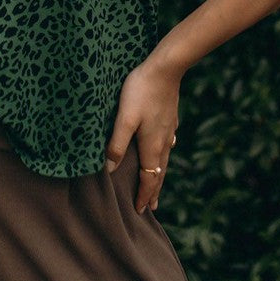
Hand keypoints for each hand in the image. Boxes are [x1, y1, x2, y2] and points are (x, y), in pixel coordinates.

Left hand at [104, 59, 179, 213]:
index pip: (149, 179)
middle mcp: (163, 142)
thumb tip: (109, 169)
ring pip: (164, 159)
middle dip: (153, 191)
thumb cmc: (140, 92)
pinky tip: (166, 148)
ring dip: (159, 175)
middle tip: (151, 208)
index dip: (143, 196)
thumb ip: (117, 144)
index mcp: (151, 146)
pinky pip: (167, 144)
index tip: (140, 211)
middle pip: (158, 173)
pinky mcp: (170, 118)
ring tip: (158, 184)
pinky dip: (164, 155)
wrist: (165, 69)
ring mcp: (168, 130)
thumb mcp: (124, 119)